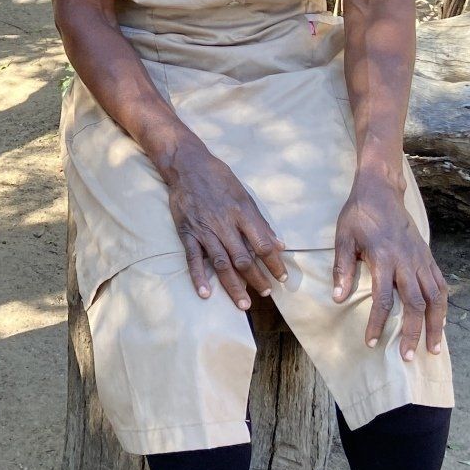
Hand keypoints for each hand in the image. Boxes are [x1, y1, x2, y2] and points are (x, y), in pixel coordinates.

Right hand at [160, 136, 286, 309]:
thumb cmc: (219, 178)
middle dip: (257, 279)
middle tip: (267, 293)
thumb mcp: (245, 195)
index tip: (282, 277)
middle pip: (244, 259)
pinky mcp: (187, 233)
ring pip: (221, 263)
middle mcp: (224, 224)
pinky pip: (193, 259)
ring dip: (233, 286)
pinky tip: (206, 294)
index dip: (274, 263)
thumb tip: (279, 244)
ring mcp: (204, 230)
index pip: (263, 245)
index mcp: (242, 213)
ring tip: (244, 304)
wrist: (187, 165)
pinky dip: (199, 277)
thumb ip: (261, 222)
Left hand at [333, 172, 446, 360]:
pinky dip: (442, 305)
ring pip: (435, 297)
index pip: (384, 299)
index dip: (378, 323)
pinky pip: (440, 284)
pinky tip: (440, 321)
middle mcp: (407, 261)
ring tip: (433, 347)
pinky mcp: (428, 256)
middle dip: (413, 332)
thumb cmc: (359, 215)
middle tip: (408, 357)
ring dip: (435, 324)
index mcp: (384, 258)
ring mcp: (420, 259)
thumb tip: (338, 298)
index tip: (372, 342)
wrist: (381, 190)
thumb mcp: (343, 238)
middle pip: (415, 303)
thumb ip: (343, 268)